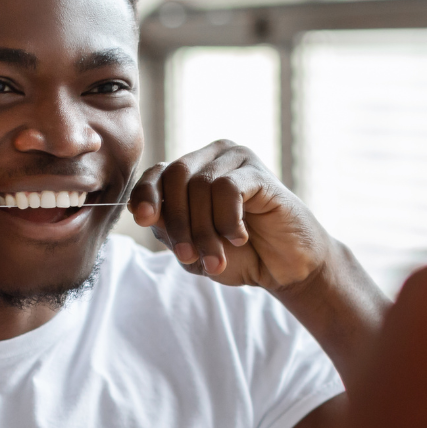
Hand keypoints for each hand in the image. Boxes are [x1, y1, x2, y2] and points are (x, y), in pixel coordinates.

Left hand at [129, 141, 328, 291]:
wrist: (284, 269)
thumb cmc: (241, 257)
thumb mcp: (194, 248)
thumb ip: (168, 228)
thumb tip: (142, 210)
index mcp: (192, 172)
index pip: (158, 173)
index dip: (146, 194)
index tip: (143, 220)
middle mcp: (212, 158)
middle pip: (176, 177)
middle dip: (178, 222)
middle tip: (187, 256)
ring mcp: (237, 160)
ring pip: (201, 186)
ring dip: (204, 231)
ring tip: (217, 258)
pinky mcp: (259, 172)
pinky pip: (228, 189)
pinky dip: (228, 221)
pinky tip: (239, 238)